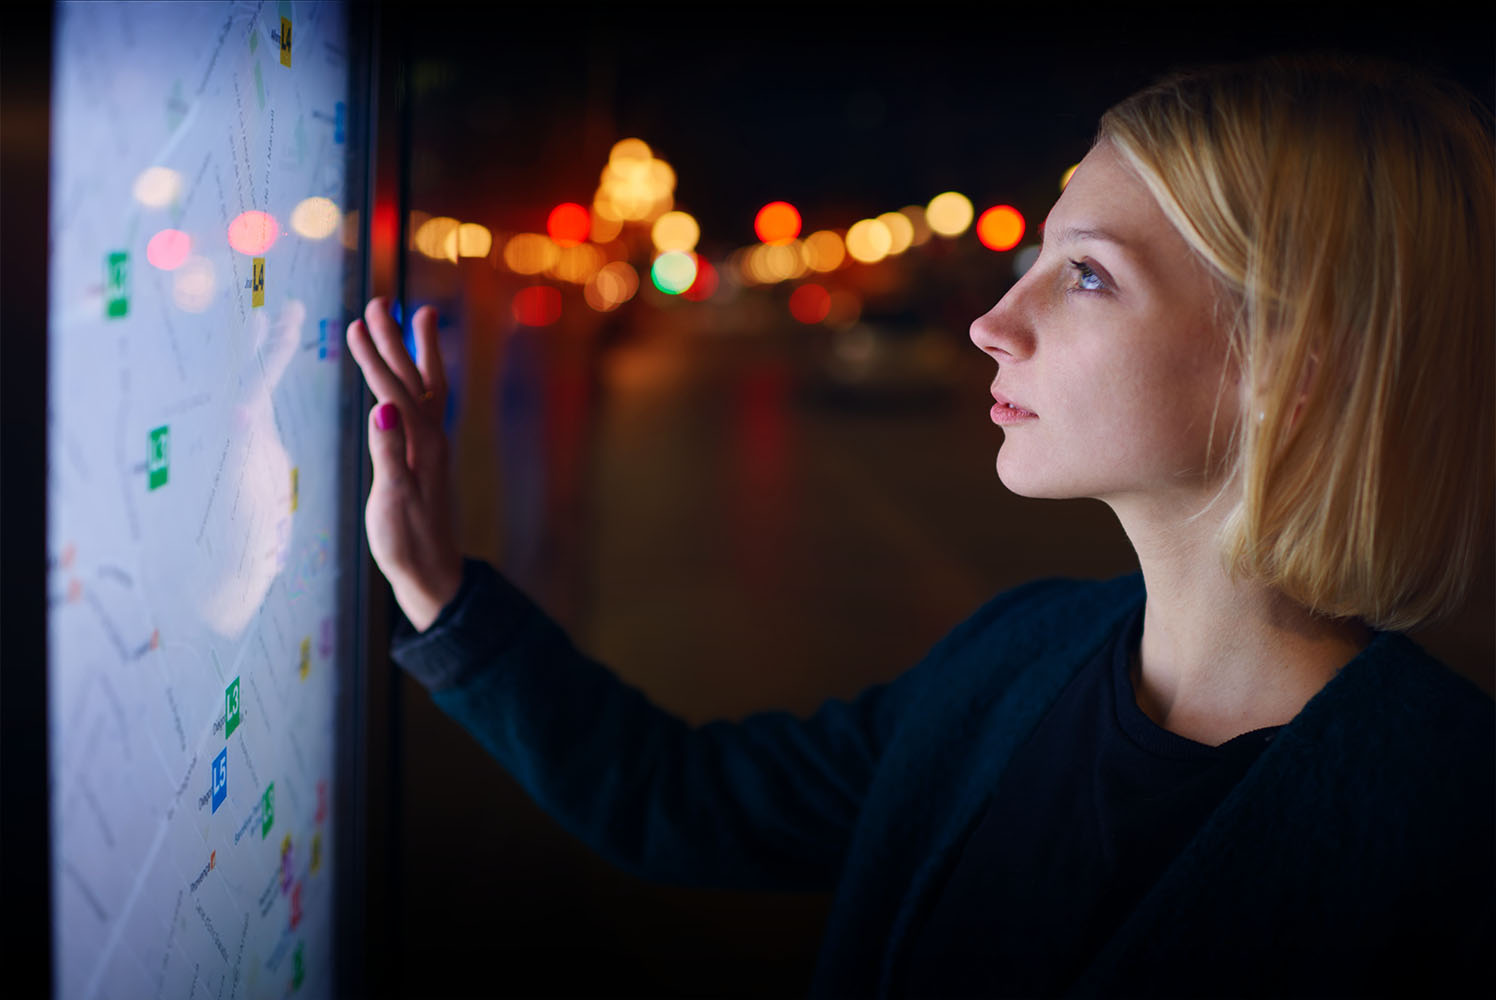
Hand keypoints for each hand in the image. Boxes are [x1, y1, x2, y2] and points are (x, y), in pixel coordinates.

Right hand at [345, 298, 462, 630]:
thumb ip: (388, 453)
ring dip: (414, 352)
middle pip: (412, 378)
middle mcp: (430, 438)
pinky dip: (416, 379)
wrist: (432, 572)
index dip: (374, 359)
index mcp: (420, 445)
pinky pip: (424, 404)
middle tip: (380, 302)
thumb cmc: (407, 541)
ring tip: (415, 316)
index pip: (394, 391)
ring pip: (424, 386)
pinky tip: (411, 374)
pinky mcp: (425, 456)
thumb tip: (381, 409)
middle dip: (395, 340)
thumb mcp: (392, 501)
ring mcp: (430, 446)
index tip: (355, 325)